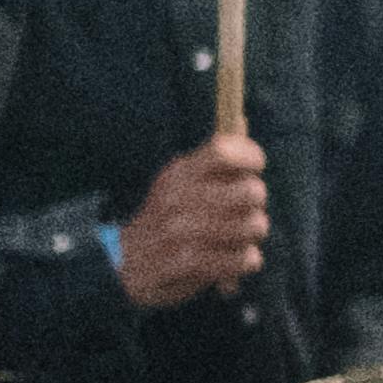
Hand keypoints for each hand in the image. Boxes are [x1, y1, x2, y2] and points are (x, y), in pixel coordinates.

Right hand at [115, 131, 269, 308]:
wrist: (124, 264)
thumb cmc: (168, 219)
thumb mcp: (182, 183)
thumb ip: (215, 158)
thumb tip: (241, 118)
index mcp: (180, 172)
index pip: (223, 150)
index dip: (250, 157)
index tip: (255, 168)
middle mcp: (178, 197)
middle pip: (250, 191)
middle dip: (257, 205)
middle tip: (245, 213)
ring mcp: (180, 231)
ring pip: (253, 226)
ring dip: (252, 237)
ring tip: (237, 240)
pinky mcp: (186, 263)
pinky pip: (243, 258)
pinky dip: (246, 261)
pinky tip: (232, 260)